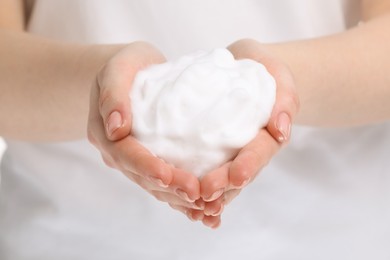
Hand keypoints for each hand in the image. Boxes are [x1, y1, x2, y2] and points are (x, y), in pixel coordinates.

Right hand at [87, 42, 201, 215]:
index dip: (146, 166)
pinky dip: (181, 198)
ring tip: (204, 209)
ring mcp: (134, 161)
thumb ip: (113, 94)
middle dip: (169, 188)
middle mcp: (118, 153)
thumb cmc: (126, 66)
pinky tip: (203, 209)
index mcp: (105, 133)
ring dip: (178, 199)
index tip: (167, 176)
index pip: (125, 154)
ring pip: (154, 186)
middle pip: (142, 176)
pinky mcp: (150, 161)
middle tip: (196, 194)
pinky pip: (164, 183)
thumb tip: (115, 127)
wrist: (130, 74)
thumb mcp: (117, 69)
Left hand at [197, 39, 299, 227]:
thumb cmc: (265, 70)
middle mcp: (247, 149)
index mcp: (266, 135)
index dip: (248, 165)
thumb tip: (281, 129)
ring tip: (192, 203)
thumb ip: (285, 99)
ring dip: (208, 192)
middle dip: (223, 184)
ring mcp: (228, 151)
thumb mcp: (279, 77)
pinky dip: (193, 181)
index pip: (259, 152)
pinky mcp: (209, 147)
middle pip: (237, 172)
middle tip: (205, 192)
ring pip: (221, 177)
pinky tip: (176, 193)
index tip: (236, 176)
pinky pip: (202, 165)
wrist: (244, 65)